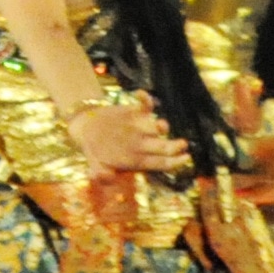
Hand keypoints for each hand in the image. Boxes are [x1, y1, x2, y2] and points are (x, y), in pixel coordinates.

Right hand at [68, 93, 192, 173]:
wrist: (88, 129)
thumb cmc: (96, 151)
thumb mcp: (95, 164)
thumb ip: (100, 173)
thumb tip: (106, 178)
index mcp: (138, 160)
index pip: (161, 163)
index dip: (174, 162)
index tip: (185, 159)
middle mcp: (144, 144)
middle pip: (163, 147)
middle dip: (173, 146)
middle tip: (182, 144)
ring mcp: (141, 127)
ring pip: (156, 127)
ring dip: (160, 126)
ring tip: (161, 125)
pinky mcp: (135, 112)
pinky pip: (144, 105)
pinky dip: (145, 99)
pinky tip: (140, 94)